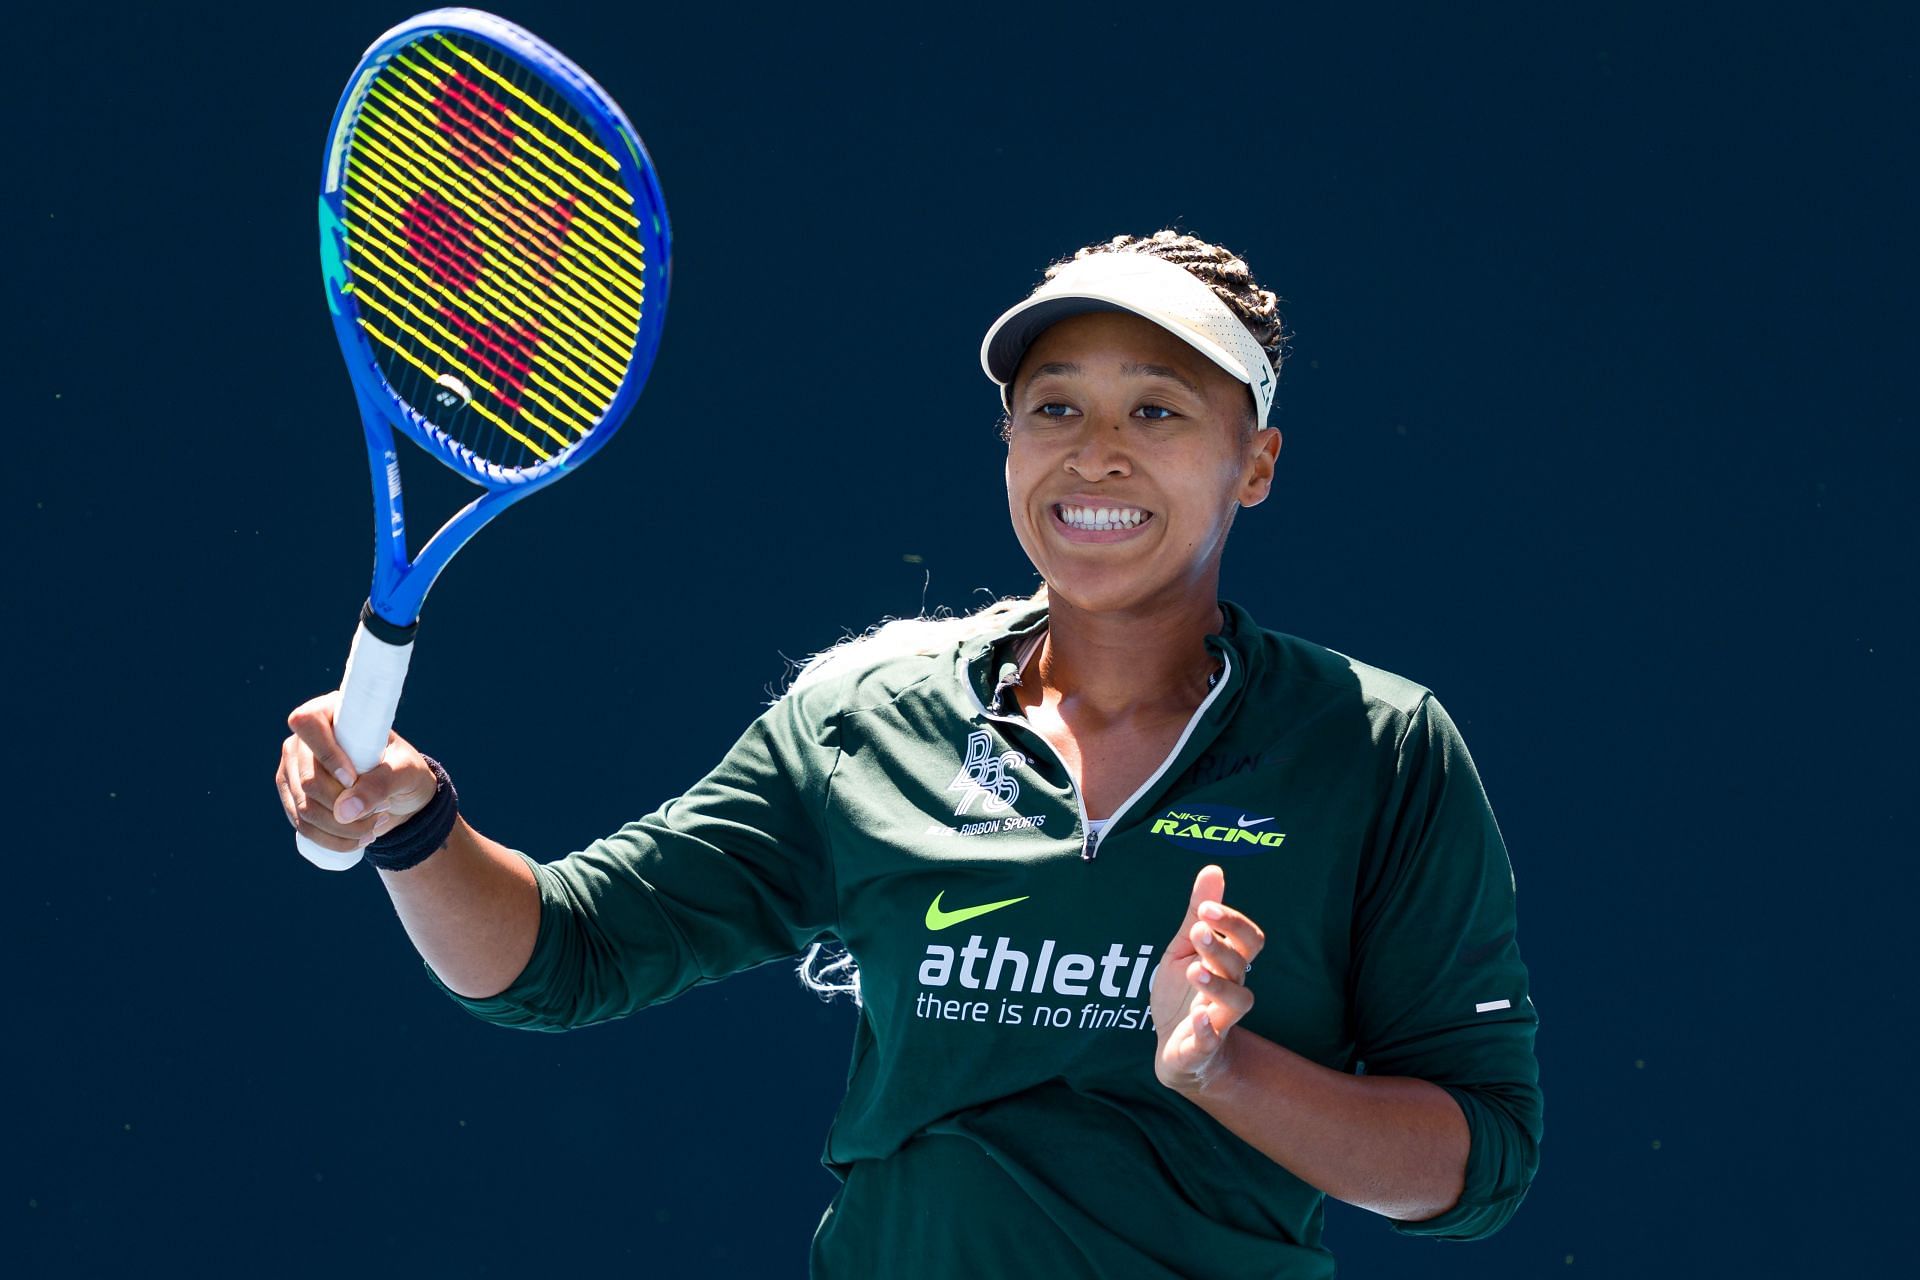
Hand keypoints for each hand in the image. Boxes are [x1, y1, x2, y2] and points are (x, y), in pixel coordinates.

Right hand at [276, 692, 436, 854]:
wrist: (399, 793)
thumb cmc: (403, 770)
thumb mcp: (404, 772)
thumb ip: (380, 785)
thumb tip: (344, 811)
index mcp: (330, 713)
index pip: (307, 723)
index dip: (327, 754)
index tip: (353, 778)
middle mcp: (303, 741)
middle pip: (307, 779)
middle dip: (346, 805)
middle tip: (383, 810)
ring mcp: (293, 770)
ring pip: (304, 809)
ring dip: (343, 828)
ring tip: (376, 826)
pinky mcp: (293, 798)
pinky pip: (302, 826)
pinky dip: (332, 839)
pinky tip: (358, 839)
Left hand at [1151, 864, 1265, 1094]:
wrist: (1174, 1047)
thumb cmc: (1183, 992)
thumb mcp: (1183, 949)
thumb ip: (1197, 915)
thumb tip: (1213, 869)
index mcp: (1227, 964)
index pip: (1248, 941)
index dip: (1233, 923)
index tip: (1206, 907)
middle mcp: (1230, 990)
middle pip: (1241, 966)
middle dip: (1221, 947)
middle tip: (1198, 930)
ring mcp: (1219, 1020)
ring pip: (1237, 1003)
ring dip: (1218, 985)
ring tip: (1195, 970)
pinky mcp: (1202, 1047)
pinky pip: (1211, 1040)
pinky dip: (1206, 1030)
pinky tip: (1196, 1016)